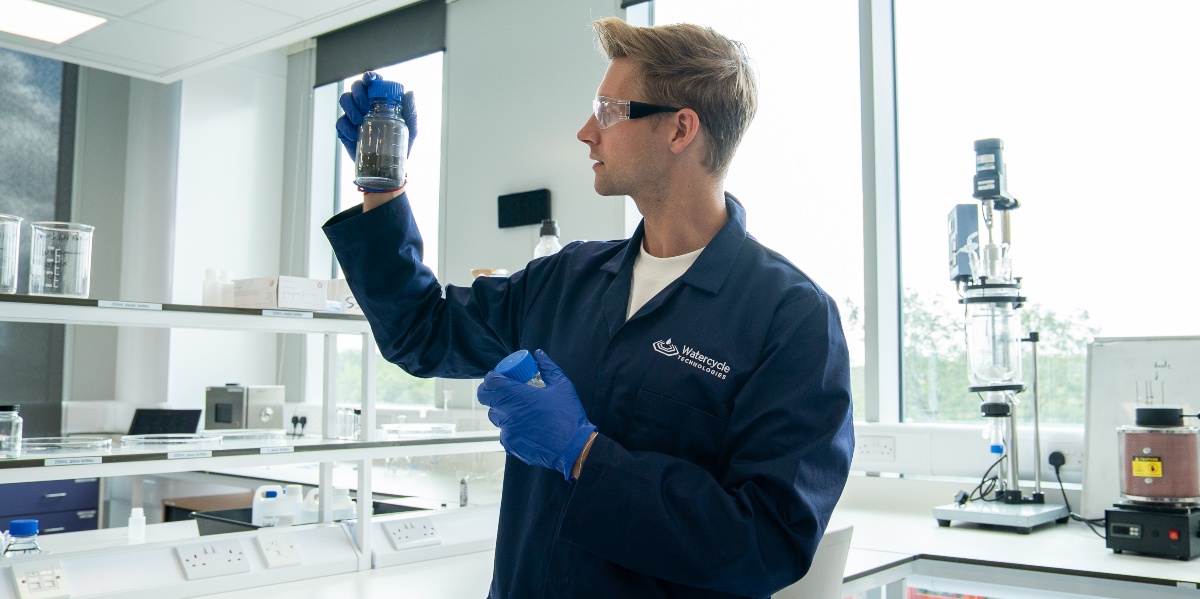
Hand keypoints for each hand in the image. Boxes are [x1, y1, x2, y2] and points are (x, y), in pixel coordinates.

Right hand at [335, 71, 418, 159]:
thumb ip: (411, 111)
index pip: (372, 82)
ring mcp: (354, 117)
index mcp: (381, 100)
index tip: (368, 81)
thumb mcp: (411, 128)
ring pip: (344, 100)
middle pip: (355, 88)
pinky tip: (354, 135)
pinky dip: (345, 127)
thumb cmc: (402, 144)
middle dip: (358, 94)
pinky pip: (340, 122)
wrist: (390, 167)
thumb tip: (410, 93)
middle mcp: (366, 105)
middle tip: (366, 107)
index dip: (368, 77)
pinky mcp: (346, 130)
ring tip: (359, 121)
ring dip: (350, 108)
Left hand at [477, 350, 597, 480]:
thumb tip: (539, 354)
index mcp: (516, 395)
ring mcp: (507, 430)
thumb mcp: (561, 386)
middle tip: (505, 390)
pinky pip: (504, 432)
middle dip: (492, 391)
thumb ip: (547, 368)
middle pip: (486, 398)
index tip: (500, 376)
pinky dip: (510, 427)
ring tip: (518, 409)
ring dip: (502, 409)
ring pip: (495, 416)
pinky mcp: (510, 445)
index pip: (490, 382)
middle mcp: (507, 413)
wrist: (573, 447)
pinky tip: (525, 426)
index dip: (493, 377)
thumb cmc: (568, 415)